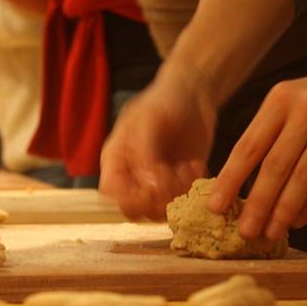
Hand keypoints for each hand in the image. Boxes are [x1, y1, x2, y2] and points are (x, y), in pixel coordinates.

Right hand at [100, 66, 216, 220]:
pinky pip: (181, 203)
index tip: (154, 187)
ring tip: (187, 169)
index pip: (110, 191)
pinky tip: (196, 167)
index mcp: (116, 157)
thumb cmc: (165, 101)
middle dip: (156, 201)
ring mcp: (154, 182)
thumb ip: (144, 152)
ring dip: (176, 196)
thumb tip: (148, 185)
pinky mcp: (177, 185)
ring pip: (157, 211)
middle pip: (132, 208)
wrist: (194, 94)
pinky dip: (191, 190)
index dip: (129, 197)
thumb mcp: (149, 120)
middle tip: (175, 181)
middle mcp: (131, 174)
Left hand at [208, 50, 306, 240]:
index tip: (216, 205)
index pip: (248, 146)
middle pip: (275, 165)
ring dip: (284, 210)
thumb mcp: (290, 100)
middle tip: (244, 231)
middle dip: (257, 203)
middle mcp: (306, 109)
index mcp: (280, 99)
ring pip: (304, 176)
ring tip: (270, 232)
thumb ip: (268, 132)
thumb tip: (238, 181)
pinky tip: (298, 219)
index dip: (230, 179)